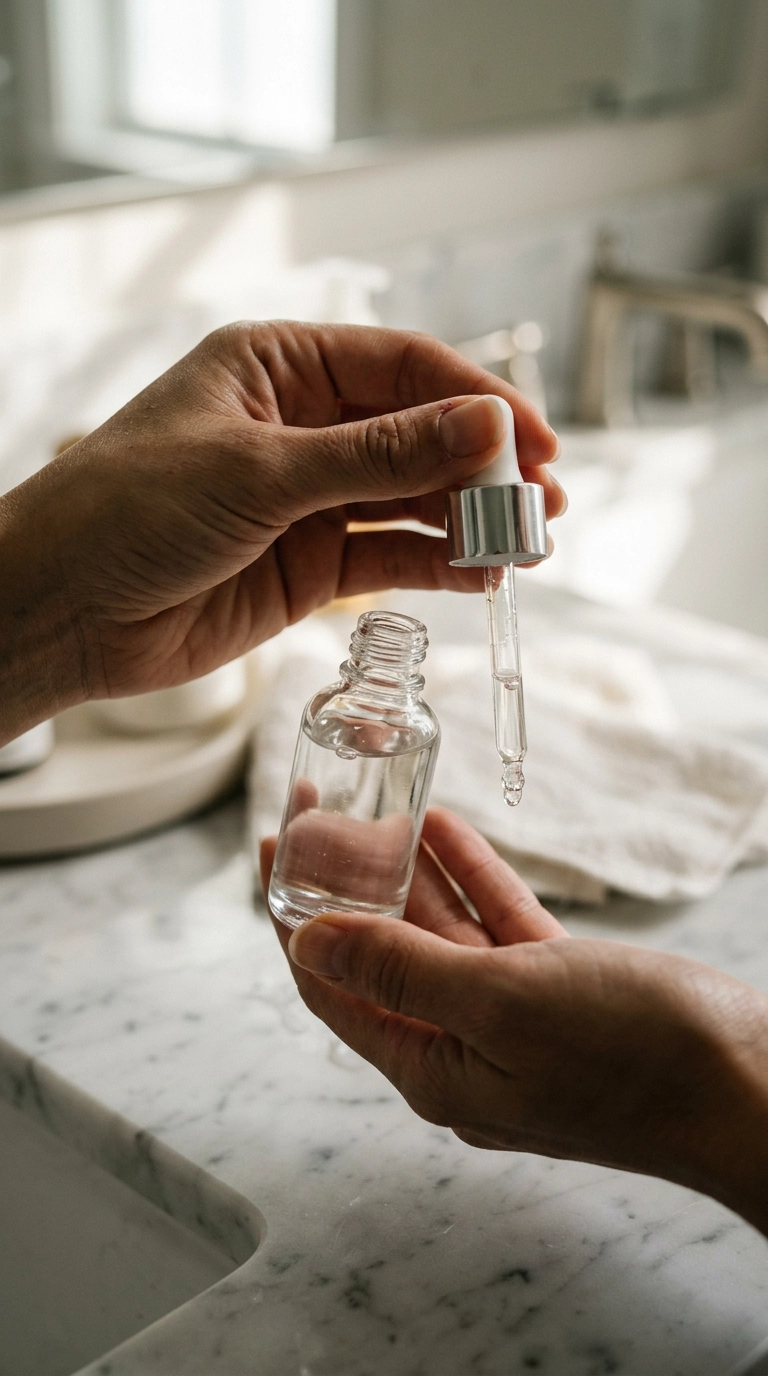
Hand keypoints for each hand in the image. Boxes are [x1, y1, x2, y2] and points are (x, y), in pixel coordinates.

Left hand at [0, 322, 560, 739]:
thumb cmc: (128, 509)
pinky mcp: (309, 566)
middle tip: (545, 503)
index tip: (534, 441)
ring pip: (412, 500)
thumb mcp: (260, 472)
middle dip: (484, 467)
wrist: (63, 611)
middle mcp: (302, 427)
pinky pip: (390, 557)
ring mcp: (308, 499)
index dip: (476, 399)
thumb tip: (485, 428)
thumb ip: (378, 457)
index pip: (403, 365)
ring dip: (470, 520)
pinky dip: (438, 565)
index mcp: (279, 366)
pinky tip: (482, 574)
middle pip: (419, 434)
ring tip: (528, 544)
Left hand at [262, 807, 767, 1233]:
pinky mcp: (562, 992)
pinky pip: (498, 926)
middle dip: (348, 884)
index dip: (295, 918)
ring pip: (440, 934)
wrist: (752, 1087)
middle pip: (381, 956)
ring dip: (408, 873)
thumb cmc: (633, 1056)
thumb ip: (402, 972)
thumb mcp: (502, 1005)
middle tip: (321, 813)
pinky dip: (472, 879)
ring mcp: (515, 1022)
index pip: (335, 988)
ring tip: (375, 807)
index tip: (274, 849)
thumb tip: (309, 946)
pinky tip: (446, 828)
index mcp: (433, 1069)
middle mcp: (464, 1050)